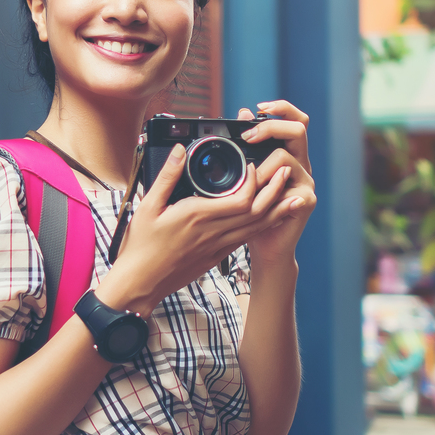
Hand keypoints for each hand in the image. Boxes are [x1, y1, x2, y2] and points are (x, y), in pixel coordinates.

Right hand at [97, 139, 296, 312]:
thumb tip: (181, 150)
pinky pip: (246, 239)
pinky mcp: (217, 257)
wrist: (141, 283)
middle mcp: (213, 232)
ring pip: (256, 228)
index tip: (255, 165)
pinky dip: (262, 227)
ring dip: (276, 211)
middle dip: (275, 191)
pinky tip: (271, 218)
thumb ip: (167, 176)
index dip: (254, 182)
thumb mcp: (148, 206)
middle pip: (256, 212)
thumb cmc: (141, 247)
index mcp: (198, 217)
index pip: (241, 200)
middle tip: (286, 172)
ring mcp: (217, 247)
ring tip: (293, 195)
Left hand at [236, 101, 315, 264]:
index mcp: (289, 153)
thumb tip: (243, 112)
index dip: (282, 108)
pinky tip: (260, 199)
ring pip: (285, 158)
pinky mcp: (307, 200)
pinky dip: (269, 191)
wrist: (264, 245)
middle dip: (271, 128)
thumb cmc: (251, 210)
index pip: (296, 119)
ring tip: (247, 185)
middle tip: (248, 137)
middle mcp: (301, 164)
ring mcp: (306, 182)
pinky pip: (288, 188)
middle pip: (298, 130)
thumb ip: (247, 144)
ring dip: (260, 169)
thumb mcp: (245, 173)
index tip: (258, 108)